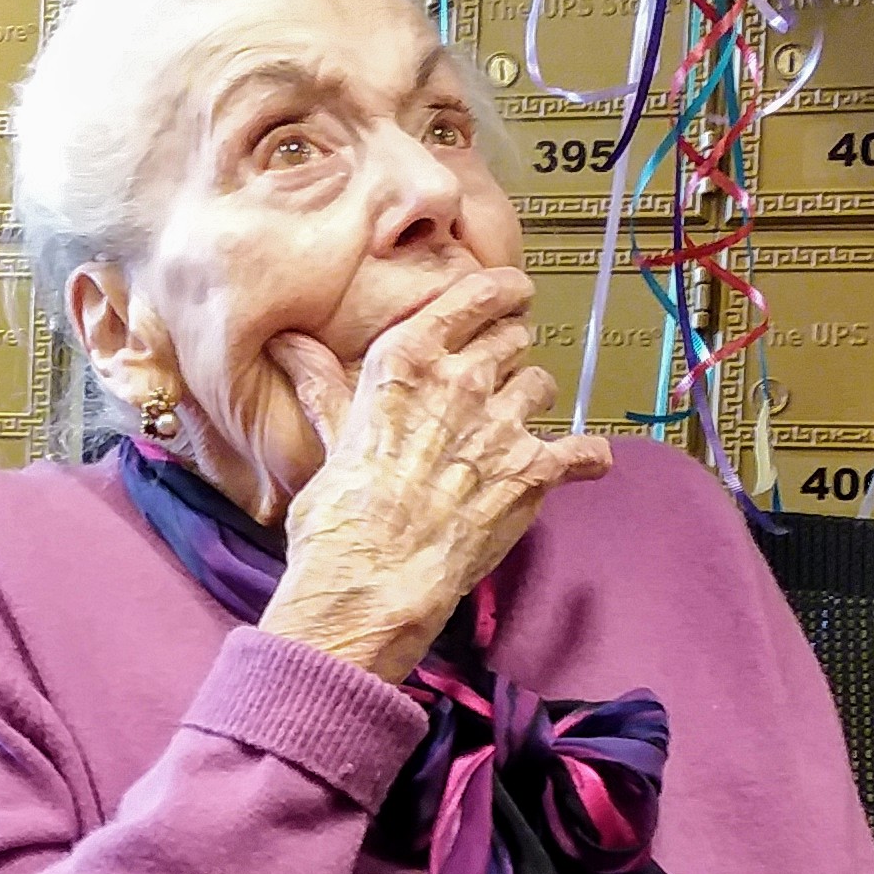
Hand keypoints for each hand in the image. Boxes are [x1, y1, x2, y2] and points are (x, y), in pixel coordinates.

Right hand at [257, 268, 612, 682]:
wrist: (368, 581)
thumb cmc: (338, 513)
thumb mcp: (327, 436)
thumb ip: (322, 383)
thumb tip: (289, 342)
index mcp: (407, 359)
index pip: (476, 296)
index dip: (502, 292)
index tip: (512, 294)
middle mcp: (461, 380)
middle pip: (512, 340)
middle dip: (508, 355)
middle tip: (495, 379)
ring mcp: (502, 424)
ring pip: (542, 385)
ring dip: (533, 403)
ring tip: (515, 425)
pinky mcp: (533, 473)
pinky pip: (583, 451)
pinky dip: (584, 459)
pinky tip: (580, 465)